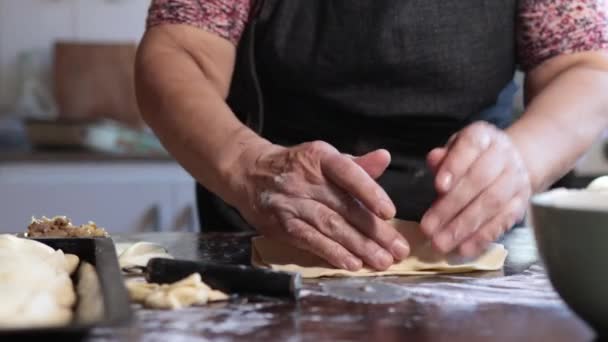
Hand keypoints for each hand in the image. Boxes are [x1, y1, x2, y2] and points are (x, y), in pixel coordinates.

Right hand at [230, 141, 410, 270]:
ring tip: (382, 260)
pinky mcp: (283, 225)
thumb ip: (357, 164)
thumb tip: (384, 158)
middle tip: (398, 248)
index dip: (370, 192)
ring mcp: (292, 203)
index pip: (348, 173)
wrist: (250, 173)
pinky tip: (352, 263)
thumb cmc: (297, 166)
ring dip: (359, 246)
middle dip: (374, 230)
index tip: (390, 212)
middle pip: (344, 207)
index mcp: (320, 158)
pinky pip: (311, 240)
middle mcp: (306, 179)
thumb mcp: (324, 157)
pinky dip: (333, 253)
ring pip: (330, 226)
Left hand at [420, 122, 530, 256]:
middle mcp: (504, 156)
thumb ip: (444, 156)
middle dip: (451, 207)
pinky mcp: (521, 205)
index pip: (470, 147)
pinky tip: (463, 250)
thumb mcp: (456, 149)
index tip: (438, 187)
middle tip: (428, 228)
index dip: (455, 167)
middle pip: (479, 181)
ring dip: (464, 227)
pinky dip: (482, 238)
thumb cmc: (472, 157)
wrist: (513, 162)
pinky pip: (502, 223)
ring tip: (440, 243)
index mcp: (484, 137)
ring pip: (491, 204)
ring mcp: (516, 181)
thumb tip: (434, 159)